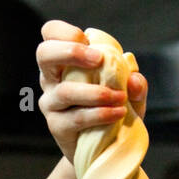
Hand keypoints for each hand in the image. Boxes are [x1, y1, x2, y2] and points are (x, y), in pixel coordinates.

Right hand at [36, 18, 147, 165]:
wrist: (103, 147)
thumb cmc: (113, 109)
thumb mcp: (129, 92)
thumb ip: (133, 81)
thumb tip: (134, 79)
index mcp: (64, 61)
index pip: (50, 33)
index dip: (65, 32)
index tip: (89, 41)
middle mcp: (51, 79)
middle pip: (44, 54)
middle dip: (71, 52)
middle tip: (98, 59)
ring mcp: (51, 103)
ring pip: (65, 91)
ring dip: (96, 92)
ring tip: (119, 97)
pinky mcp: (57, 126)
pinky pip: (76, 117)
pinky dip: (100, 114)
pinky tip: (118, 113)